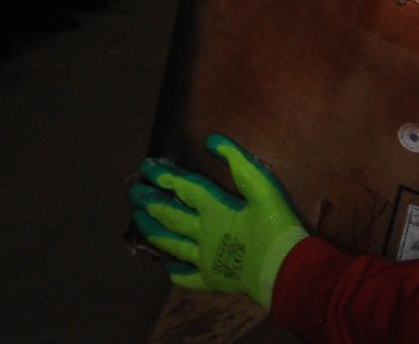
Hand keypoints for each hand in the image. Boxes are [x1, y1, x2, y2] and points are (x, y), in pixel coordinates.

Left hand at [129, 134, 308, 309]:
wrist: (285, 269)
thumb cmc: (277, 225)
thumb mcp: (264, 187)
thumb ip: (239, 162)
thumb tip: (212, 140)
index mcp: (215, 210)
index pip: (183, 188)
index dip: (164, 175)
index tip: (146, 166)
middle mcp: (202, 234)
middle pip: (170, 215)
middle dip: (150, 201)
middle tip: (134, 192)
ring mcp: (204, 258)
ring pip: (171, 243)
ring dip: (153, 230)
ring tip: (138, 220)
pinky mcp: (211, 278)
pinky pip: (186, 276)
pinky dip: (175, 269)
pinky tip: (169, 265)